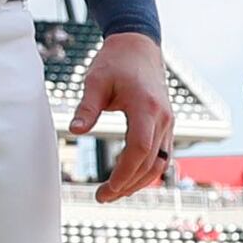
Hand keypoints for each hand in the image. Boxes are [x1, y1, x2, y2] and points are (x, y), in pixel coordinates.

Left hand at [69, 29, 174, 200]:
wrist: (139, 46)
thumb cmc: (115, 61)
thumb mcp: (95, 81)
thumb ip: (87, 107)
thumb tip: (74, 130)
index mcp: (146, 107)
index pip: (140, 149)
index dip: (124, 173)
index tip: (106, 189)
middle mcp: (163, 117)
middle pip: (151, 162)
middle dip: (128, 185)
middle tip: (102, 197)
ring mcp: (168, 122)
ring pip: (161, 163)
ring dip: (139, 182)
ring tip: (113, 193)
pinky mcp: (166, 124)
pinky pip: (162, 155)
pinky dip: (146, 171)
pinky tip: (128, 180)